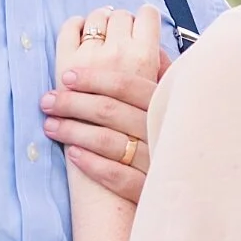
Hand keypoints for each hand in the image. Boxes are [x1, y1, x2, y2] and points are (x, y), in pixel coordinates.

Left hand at [47, 5, 166, 202]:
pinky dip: (93, 165)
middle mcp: (162, 130)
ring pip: (109, 142)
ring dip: (73, 131)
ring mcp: (157, 161)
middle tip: (46, 101)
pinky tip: (73, 155)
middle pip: (110, 110)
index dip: (94, 78)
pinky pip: (119, 177)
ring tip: (49, 125)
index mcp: (166, 104)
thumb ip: (160, 74)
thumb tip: (139, 49)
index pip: (127, 84)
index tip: (66, 75)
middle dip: (72, 102)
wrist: (194, 190)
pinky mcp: (150, 190)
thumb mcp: (174, 101)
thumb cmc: (173, 134)